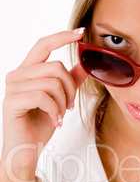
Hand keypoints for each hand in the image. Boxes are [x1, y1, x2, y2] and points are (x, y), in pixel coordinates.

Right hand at [1, 29, 87, 175]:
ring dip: (63, 102)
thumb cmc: (40, 124)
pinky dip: (55, 110)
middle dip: (70, 89)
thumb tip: (85, 63)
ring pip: (52, 82)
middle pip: (55, 67)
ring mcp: (12, 87)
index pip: (43, 45)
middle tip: (70, 106)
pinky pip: (43, 97)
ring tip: (61, 115)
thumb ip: (70, 80)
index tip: (80, 32)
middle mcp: (17, 74)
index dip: (62, 37)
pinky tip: (55, 121)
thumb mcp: (60, 99)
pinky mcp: (12, 102)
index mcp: (27, 71)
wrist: (27, 149)